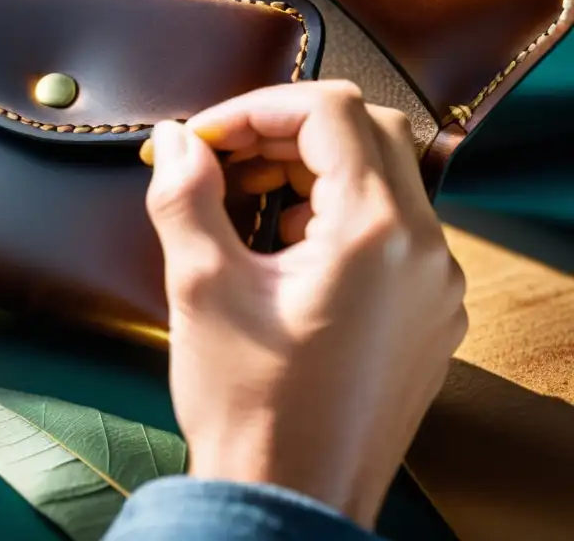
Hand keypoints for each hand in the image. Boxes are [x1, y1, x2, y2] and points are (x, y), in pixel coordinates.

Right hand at [143, 81, 466, 527]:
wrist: (292, 499)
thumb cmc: (250, 405)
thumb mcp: (201, 288)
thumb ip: (183, 195)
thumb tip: (172, 141)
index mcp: (375, 233)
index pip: (330, 112)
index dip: (256, 108)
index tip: (204, 136)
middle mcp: (424, 251)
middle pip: (366, 134)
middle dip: (285, 131)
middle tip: (223, 157)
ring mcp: (435, 285)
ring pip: (384, 179)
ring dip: (312, 169)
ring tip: (248, 197)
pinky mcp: (428, 313)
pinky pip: (393, 230)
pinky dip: (338, 212)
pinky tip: (286, 245)